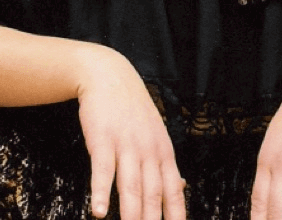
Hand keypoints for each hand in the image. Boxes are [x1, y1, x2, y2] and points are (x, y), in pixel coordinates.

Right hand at [75, 46, 186, 219]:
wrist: (110, 76)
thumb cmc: (132, 111)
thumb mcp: (156, 135)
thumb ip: (166, 164)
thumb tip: (183, 187)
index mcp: (164, 154)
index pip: (175, 192)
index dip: (176, 216)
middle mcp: (149, 152)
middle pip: (154, 195)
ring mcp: (126, 145)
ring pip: (131, 187)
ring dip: (131, 215)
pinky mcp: (102, 140)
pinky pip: (102, 170)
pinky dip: (101, 192)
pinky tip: (98, 211)